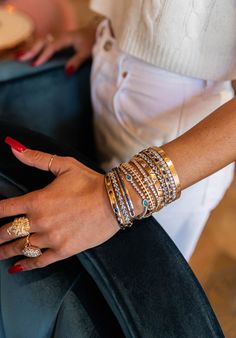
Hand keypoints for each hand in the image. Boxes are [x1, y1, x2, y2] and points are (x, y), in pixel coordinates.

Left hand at [0, 140, 118, 271]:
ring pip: (20, 248)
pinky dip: (25, 266)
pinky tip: (16, 268)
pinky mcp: (63, 250)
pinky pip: (39, 261)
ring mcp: (50, 238)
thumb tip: (14, 148)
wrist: (114, 202)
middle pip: (7, 232)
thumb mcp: (64, 165)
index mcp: (37, 200)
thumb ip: (37, 158)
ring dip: (5, 251)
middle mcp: (39, 221)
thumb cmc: (90, 182)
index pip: (4, 208)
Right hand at [16, 24, 96, 73]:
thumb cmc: (94, 43)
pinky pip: (45, 41)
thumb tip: (67, 71)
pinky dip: (38, 47)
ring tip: (23, 56)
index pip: (51, 47)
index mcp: (66, 38)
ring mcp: (59, 36)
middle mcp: (60, 35)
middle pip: (43, 41)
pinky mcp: (59, 39)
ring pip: (42, 40)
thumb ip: (76, 61)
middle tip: (22, 59)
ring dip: (33, 48)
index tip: (36, 64)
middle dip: (32, 50)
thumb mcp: (87, 53)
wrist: (99, 32)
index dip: (43, 55)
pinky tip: (33, 53)